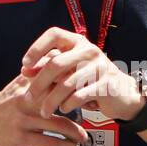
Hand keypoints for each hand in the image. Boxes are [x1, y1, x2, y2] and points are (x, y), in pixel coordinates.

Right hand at [0, 62, 90, 145]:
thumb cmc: (4, 104)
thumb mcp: (18, 85)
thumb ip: (39, 73)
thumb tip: (57, 56)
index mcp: (29, 85)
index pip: (58, 78)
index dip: (77, 82)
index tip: (89, 88)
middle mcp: (29, 100)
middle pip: (63, 99)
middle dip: (81, 105)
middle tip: (92, 112)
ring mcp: (26, 120)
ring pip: (61, 125)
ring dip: (77, 132)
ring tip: (84, 136)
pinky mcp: (23, 138)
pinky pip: (50, 143)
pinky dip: (65, 145)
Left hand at [19, 27, 145, 121]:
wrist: (121, 93)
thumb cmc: (90, 80)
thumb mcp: (70, 69)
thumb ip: (49, 67)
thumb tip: (25, 70)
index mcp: (78, 41)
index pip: (54, 34)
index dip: (37, 48)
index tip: (25, 65)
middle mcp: (89, 50)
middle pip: (56, 63)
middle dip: (39, 82)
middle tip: (28, 97)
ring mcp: (99, 67)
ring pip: (67, 84)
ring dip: (51, 100)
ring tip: (44, 111)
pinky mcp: (106, 85)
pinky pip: (79, 96)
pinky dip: (68, 104)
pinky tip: (64, 109)